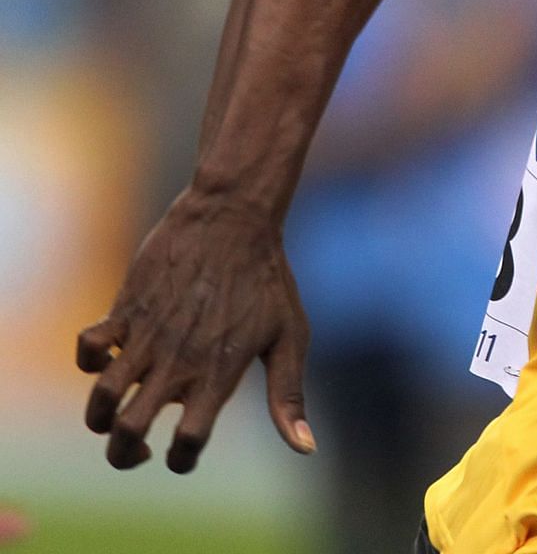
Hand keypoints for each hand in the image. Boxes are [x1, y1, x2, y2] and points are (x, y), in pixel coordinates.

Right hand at [76, 189, 313, 472]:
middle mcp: (178, 363)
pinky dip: (89, 361)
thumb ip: (288, 396)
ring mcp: (148, 337)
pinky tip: (111, 356)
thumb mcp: (290, 337)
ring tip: (116, 413)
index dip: (180, 461)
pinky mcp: (127, 311)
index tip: (182, 455)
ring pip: (100, 400)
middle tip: (137, 449)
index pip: (186, 445)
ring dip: (100, 418)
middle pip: (127, 434)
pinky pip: (87, 348)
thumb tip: (305, 449)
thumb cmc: (269, 279)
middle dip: (124, 455)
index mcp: (218, 376)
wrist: (234, 218)